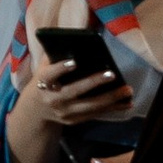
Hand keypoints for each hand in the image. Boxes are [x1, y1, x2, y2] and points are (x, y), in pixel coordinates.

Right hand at [5, 47, 125, 162]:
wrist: (35, 110)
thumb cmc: (44, 81)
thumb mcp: (43, 68)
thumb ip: (55, 56)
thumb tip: (75, 41)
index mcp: (43, 82)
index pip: (50, 74)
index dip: (61, 69)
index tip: (74, 62)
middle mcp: (53, 99)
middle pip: (75, 91)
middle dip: (94, 82)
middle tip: (112, 74)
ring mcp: (64, 112)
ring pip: (90, 105)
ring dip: (110, 98)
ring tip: (127, 90)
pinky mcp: (74, 121)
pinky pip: (95, 114)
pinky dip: (112, 109)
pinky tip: (126, 103)